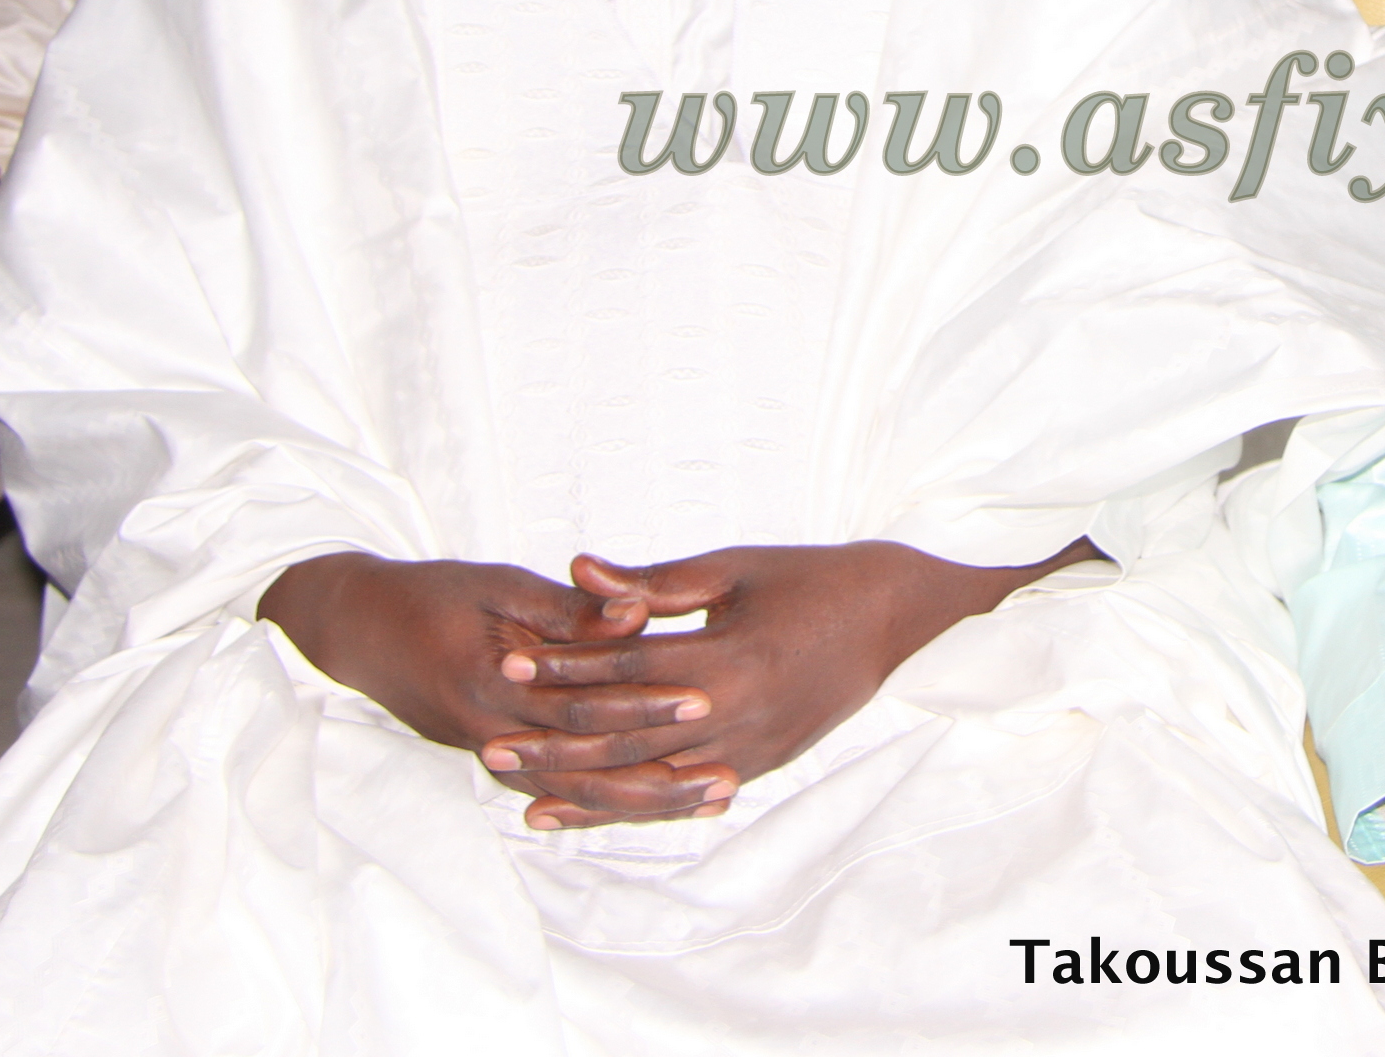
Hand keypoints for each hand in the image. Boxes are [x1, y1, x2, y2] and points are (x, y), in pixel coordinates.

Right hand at [256, 553, 735, 822]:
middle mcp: (494, 732)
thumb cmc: (433, 596)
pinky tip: (657, 803)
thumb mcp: (500, 586)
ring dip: (643, 800)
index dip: (643, 702)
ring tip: (709, 799)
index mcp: (496, 681)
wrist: (359, 632)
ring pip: (577, 793)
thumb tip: (635, 611)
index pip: (581, 702)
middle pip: (587, 765)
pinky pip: (559, 793)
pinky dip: (608, 802)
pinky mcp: (498, 762)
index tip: (704, 698)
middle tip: (724, 775)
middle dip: (659, 773)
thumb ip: (570, 608)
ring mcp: (493, 755)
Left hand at [482, 538, 1091, 830]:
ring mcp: (749, 752)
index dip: (564, 669)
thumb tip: (580, 572)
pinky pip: (683, 798)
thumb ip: (654, 583)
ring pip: (652, 785)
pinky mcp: (758, 768)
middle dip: (555, 746)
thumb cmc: (812, 579)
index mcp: (729, 660)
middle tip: (489, 746)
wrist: (895, 617)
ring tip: (524, 799)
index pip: (626, 673)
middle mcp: (736, 718)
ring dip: (585, 793)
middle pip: (628, 743)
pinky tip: (590, 815)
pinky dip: (633, 808)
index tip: (509, 663)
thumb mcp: (734, 569)